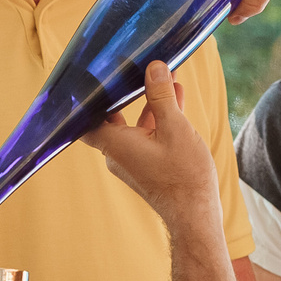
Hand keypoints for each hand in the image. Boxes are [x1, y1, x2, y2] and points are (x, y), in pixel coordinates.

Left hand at [79, 60, 216, 222]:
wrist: (195, 213)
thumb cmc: (183, 176)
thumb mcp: (175, 127)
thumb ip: (161, 96)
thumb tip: (154, 67)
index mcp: (114, 144)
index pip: (84, 120)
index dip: (85, 99)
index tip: (91, 79)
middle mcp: (117, 154)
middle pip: (112, 117)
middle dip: (126, 92)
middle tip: (134, 69)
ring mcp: (132, 161)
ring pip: (134, 126)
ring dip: (149, 103)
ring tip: (165, 78)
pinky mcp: (147, 166)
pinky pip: (147, 136)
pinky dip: (158, 119)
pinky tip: (176, 98)